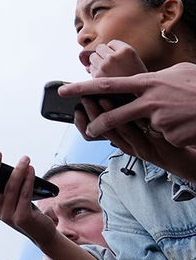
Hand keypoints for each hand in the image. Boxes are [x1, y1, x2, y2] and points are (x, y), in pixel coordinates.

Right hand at [0, 151, 59, 248]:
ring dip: (18, 170)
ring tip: (25, 159)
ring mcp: (7, 215)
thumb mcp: (7, 198)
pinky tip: (31, 170)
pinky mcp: (22, 218)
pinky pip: (25, 194)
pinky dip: (28, 180)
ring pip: (11, 187)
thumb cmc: (23, 209)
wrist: (41, 233)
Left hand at [60, 63, 195, 147]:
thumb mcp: (178, 73)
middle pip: (115, 115)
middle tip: (89, 129)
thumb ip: (156, 78)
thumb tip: (143, 79)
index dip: (84, 88)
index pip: (108, 85)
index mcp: (148, 83)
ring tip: (178, 116)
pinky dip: (174, 134)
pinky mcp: (170, 136)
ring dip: (159, 126)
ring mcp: (160, 120)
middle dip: (100, 124)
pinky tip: (187, 126)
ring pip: (146, 128)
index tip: (65, 90)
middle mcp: (149, 101)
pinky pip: (165, 138)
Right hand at [75, 96, 195, 180]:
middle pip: (105, 131)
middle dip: (92, 114)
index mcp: (122, 143)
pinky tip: (132, 108)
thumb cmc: (162, 144)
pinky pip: (145, 135)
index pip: (94, 133)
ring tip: (103, 99)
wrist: (185, 161)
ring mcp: (144, 149)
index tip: (76, 108)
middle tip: (85, 99)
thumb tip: (108, 98)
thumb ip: (126, 119)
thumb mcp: (140, 133)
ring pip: (122, 133)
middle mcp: (130, 147)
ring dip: (110, 115)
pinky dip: (135, 122)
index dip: (82, 122)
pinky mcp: (161, 149)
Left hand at [84, 40, 147, 77]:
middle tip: (113, 66)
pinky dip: (95, 71)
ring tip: (109, 71)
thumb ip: (118, 54)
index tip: (121, 60)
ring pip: (93, 56)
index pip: (112, 43)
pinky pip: (90, 68)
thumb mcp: (133, 62)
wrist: (139, 97)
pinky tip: (106, 78)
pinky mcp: (97, 76)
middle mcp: (114, 57)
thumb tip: (96, 55)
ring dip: (97, 62)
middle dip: (104, 55)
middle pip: (100, 48)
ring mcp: (105, 66)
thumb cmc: (136, 80)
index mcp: (127, 51)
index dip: (115, 51)